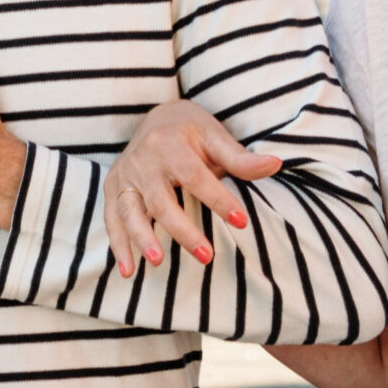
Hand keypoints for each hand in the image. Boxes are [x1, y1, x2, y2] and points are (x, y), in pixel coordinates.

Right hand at [103, 97, 282, 276]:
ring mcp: (125, 175)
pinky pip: (112, 219)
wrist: (156, 117)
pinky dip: (119, 245)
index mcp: (170, 144)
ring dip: (143, 238)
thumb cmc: (191, 130)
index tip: (242, 222)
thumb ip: (241, 158)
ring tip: (159, 262)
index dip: (219, 200)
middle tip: (207, 256)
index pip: (196, 177)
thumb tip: (276, 164)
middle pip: (161, 201)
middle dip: (183, 231)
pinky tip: (129, 270)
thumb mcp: (215, 136)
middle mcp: (143, 160)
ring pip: (131, 211)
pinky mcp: (113, 188)